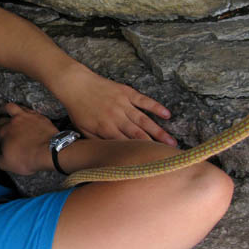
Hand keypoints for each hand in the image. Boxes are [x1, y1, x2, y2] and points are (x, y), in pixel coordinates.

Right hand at [0, 103, 57, 174]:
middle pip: (0, 120)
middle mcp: (11, 122)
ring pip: (10, 107)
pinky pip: (25, 108)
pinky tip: (22, 112)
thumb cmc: (27, 159)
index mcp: (3, 133)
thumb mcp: (6, 164)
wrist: (49, 151)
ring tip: (2, 111)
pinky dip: (20, 109)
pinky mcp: (36, 115)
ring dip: (4, 109)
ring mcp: (24, 116)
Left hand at [60, 66, 176, 145]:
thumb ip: (97, 143)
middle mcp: (117, 118)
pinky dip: (156, 107)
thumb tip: (109, 155)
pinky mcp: (127, 92)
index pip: (126, 146)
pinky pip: (144, 100)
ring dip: (159, 131)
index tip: (151, 163)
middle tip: (168, 156)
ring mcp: (123, 104)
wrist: (76, 85)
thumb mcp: (83, 130)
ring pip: (144, 120)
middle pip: (138, 135)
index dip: (139, 155)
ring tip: (172, 142)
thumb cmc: (78, 109)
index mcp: (106, 130)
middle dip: (154, 146)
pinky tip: (167, 114)